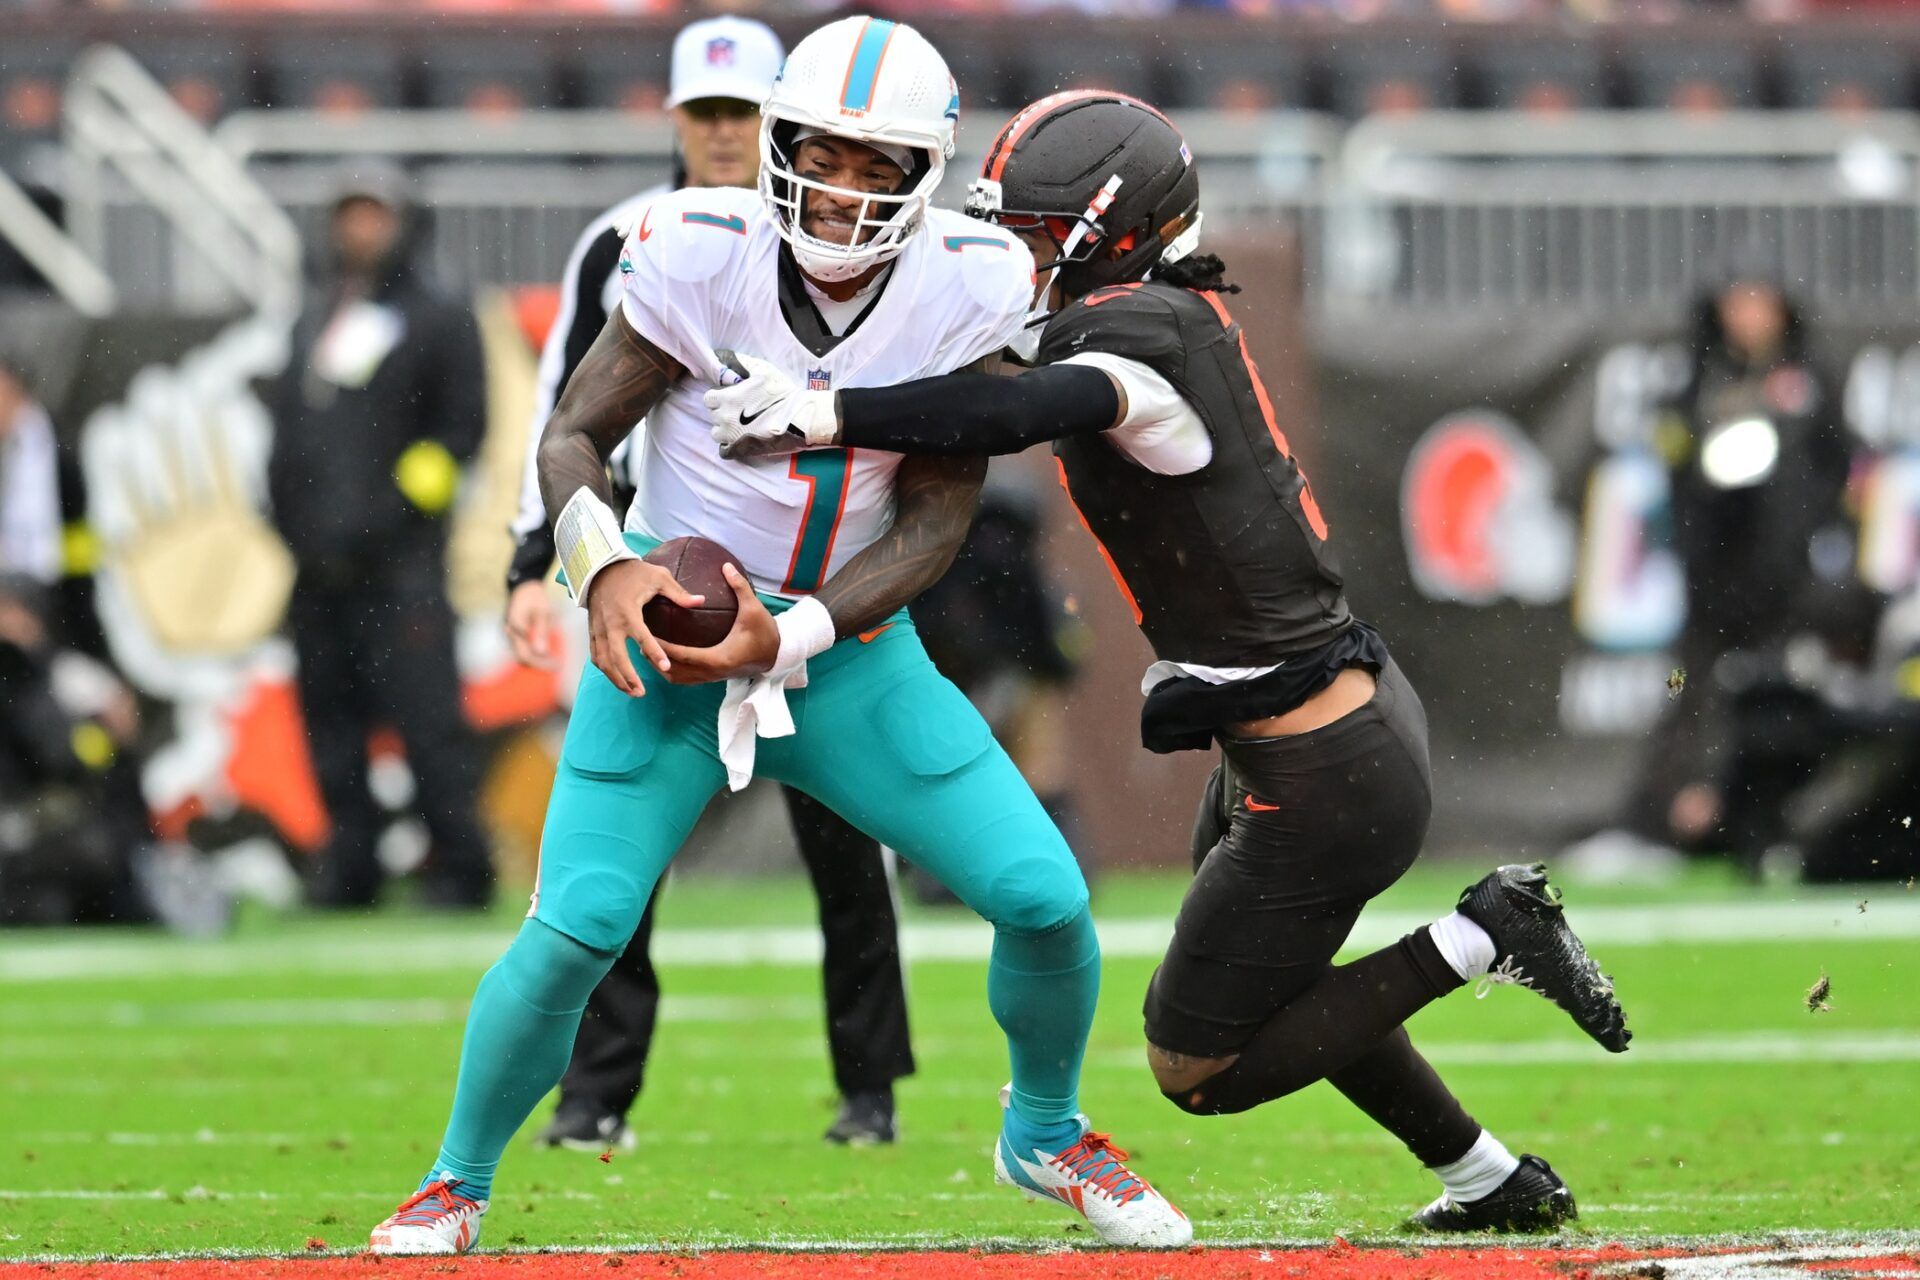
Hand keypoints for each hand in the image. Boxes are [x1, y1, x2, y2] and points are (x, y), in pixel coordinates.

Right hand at [504, 580, 559, 669]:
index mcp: (515, 626)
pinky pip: (521, 648)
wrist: (524, 587)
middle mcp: (509, 632)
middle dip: (539, 664)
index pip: (527, 652)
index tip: (557, 664)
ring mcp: (509, 633)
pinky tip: (546, 654)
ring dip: (536, 660)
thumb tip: (541, 652)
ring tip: (553, 661)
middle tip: (556, 666)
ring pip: (520, 654)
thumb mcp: (543, 612)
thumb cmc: (535, 598)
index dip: (542, 661)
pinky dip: (533, 653)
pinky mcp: (512, 634)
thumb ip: (541, 631)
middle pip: (522, 656)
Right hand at [584, 559, 705, 695]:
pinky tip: (617, 680)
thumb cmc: (633, 573)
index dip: (654, 652)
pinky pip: (596, 655)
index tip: (666, 666)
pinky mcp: (592, 631)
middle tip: (642, 693)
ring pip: (604, 661)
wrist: (601, 568)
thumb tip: (701, 601)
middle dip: (628, 677)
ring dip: (616, 679)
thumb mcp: (658, 577)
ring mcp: (599, 629)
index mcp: (628, 612)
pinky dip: (605, 670)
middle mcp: (611, 624)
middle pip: (616, 657)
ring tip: (632, 692)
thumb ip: (678, 593)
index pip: (642, 636)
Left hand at [658, 563, 779, 683]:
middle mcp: (712, 672)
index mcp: (719, 658)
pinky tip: (664, 656)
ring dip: (661, 667)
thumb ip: (739, 587)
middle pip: (674, 672)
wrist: (777, 654)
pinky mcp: (713, 677)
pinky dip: (672, 670)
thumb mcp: (754, 608)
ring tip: (648, 649)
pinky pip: (686, 678)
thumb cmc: (765, 632)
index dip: (662, 647)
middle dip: (656, 659)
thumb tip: (726, 566)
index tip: (648, 635)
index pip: (683, 656)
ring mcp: (712, 677)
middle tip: (640, 642)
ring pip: (678, 679)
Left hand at [705, 349, 833, 460]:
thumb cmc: (782, 392)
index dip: (719, 397)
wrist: (800, 418)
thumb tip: (721, 355)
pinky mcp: (740, 450)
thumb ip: (740, 362)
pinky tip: (739, 440)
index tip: (730, 398)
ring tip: (740, 426)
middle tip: (740, 411)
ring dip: (724, 430)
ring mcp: (731, 436)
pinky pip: (724, 451)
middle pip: (713, 416)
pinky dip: (729, 446)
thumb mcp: (762, 370)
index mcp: (727, 398)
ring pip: (716, 434)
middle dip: (724, 412)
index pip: (709, 399)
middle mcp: (724, 418)